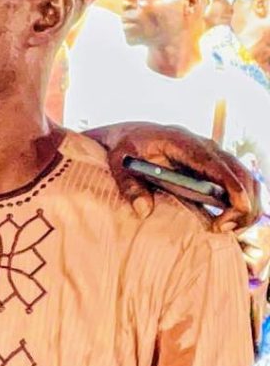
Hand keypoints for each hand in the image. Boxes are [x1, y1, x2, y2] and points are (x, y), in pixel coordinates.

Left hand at [86, 122, 259, 232]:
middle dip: (243, 202)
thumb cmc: (126, 148)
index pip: (215, 163)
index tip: (241, 207)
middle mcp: (204, 147)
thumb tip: (143, 209)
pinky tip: (227, 223)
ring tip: (224, 228)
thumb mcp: (119, 163)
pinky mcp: (214, 169)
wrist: (131, 136)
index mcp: (182, 141)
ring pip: (245, 179)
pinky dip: (240, 205)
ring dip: (245, 206)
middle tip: (224, 227)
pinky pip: (238, 185)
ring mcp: (212, 157)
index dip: (232, 185)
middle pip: (239, 172)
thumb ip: (129, 185)